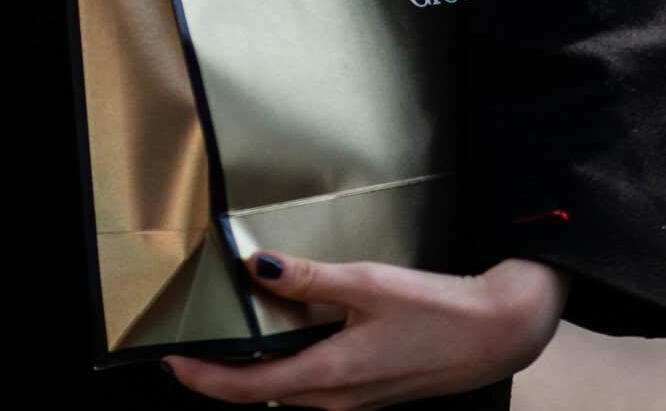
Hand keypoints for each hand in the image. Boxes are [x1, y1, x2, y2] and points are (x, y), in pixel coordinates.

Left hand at [164, 251, 570, 406]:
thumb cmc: (436, 312)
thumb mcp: (368, 283)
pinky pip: (312, 388)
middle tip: (190, 348)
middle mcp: (336, 400)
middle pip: (261, 397)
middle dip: (222, 378)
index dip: (205, 380)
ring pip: (287, 394)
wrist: (493, 335)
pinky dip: (286, 368)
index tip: (173, 364)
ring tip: (227, 342)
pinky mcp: (367, 392)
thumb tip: (257, 267)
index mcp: (329, 377)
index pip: (248, 390)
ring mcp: (353, 401)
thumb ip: (309, 278)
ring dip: (254, 374)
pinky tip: (285, 339)